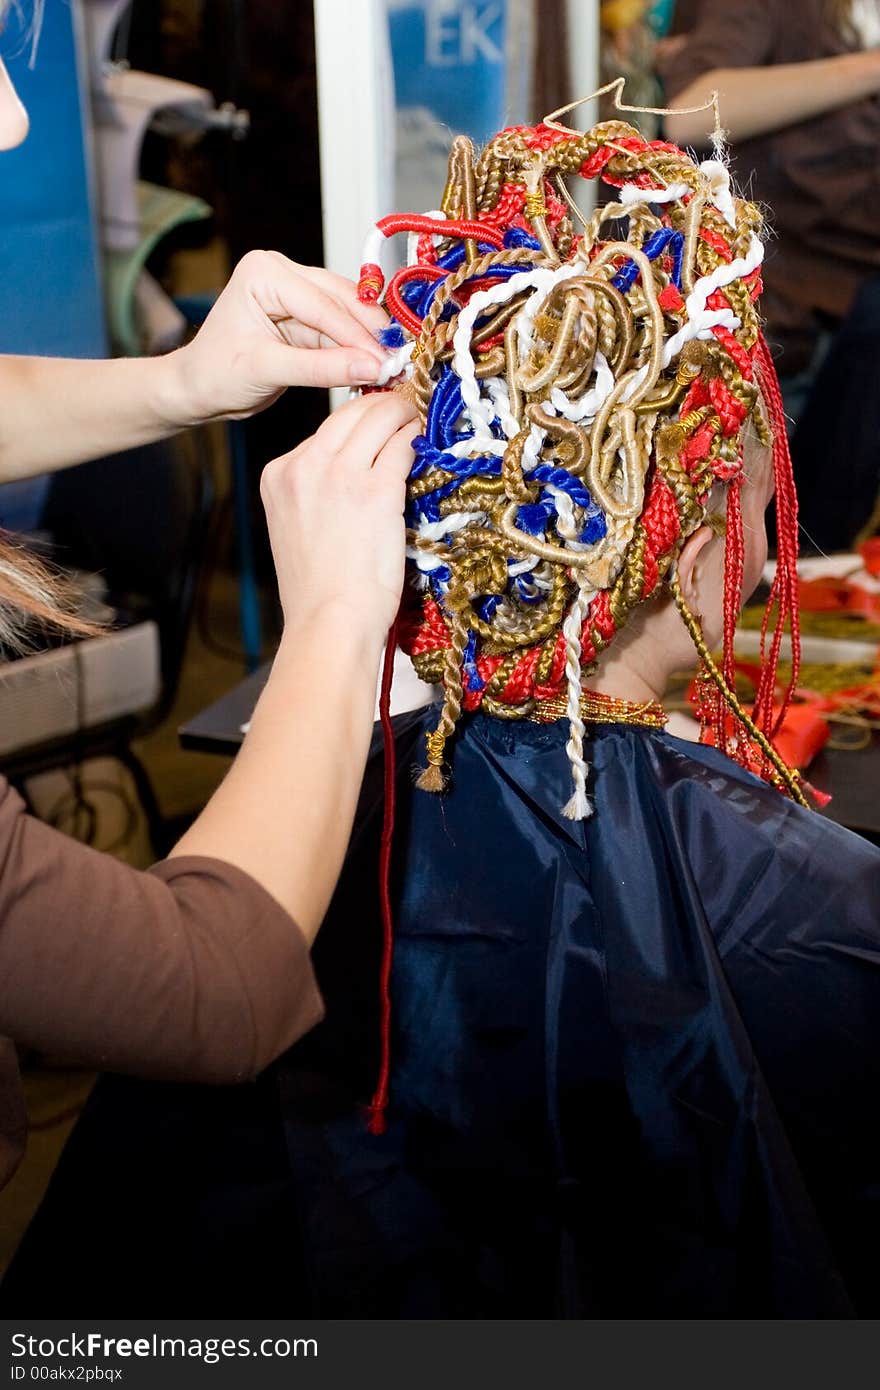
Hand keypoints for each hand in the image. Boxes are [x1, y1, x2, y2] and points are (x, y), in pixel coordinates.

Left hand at [168, 251, 388, 425]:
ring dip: (369, 342)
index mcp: (264, 273)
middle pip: (341, 302)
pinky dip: (359, 350)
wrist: (198, 390)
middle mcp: (282, 273)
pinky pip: (340, 331)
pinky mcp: (305, 317)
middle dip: (369, 336)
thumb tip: (371, 367)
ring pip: (346, 315)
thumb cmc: (215, 374)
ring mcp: (296, 293)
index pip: (322, 304)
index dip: (357, 335)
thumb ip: (321, 367)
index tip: (386, 362)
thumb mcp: (267, 370)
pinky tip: (377, 366)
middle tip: (400, 363)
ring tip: (393, 368)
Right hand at [260, 393, 418, 645]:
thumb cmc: (318, 590)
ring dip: (403, 411)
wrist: (328, 622)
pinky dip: (415, 437)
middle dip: (382, 403)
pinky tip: (426, 437)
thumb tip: (358, 468)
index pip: (324, 430)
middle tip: (408, 400)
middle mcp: (303, 465)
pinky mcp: (375, 490)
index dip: (358, 420)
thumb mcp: (300, 526)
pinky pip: (401, 447)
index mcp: (278, 475)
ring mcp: (338, 474)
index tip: (380, 417)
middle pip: (350, 413)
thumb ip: (318, 490)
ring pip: (378, 419)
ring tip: (420, 411)